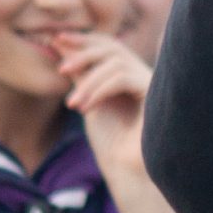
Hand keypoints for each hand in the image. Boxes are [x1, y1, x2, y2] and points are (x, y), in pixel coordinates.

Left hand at [54, 31, 153, 184]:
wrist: (129, 172)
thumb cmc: (111, 142)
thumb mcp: (88, 100)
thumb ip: (79, 74)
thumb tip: (59, 44)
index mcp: (129, 74)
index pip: (108, 46)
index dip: (83, 40)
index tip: (56, 39)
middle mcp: (143, 73)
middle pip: (114, 47)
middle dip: (84, 52)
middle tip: (61, 68)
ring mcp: (152, 82)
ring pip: (116, 63)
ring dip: (88, 81)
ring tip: (71, 105)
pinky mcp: (156, 94)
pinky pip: (123, 78)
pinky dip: (99, 89)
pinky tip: (84, 108)